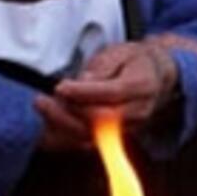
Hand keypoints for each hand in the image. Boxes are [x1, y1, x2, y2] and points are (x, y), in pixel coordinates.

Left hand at [39, 38, 180, 149]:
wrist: (153, 79)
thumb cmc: (133, 63)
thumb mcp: (120, 52)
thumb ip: (103, 66)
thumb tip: (84, 81)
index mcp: (143, 85)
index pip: (113, 93)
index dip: (84, 93)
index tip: (61, 87)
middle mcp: (138, 111)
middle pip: (100, 120)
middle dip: (68, 111)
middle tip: (43, 100)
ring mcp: (127, 129)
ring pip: (91, 135)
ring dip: (61, 124)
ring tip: (43, 107)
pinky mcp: (114, 140)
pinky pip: (85, 143)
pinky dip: (64, 135)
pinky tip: (47, 122)